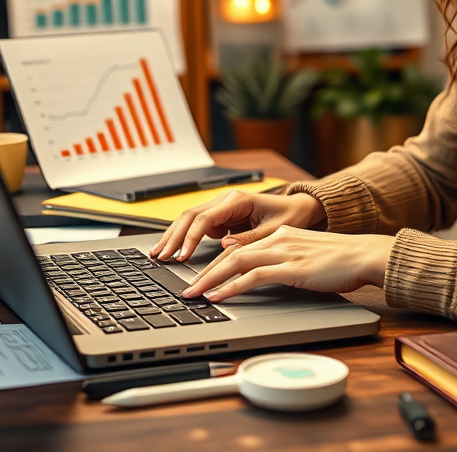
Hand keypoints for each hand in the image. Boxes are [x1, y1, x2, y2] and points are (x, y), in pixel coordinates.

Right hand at [149, 189, 327, 262]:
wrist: (298, 208)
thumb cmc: (289, 216)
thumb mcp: (274, 231)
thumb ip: (249, 239)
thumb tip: (225, 247)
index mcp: (237, 200)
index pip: (205, 218)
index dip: (191, 238)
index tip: (182, 256)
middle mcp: (225, 200)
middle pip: (190, 216)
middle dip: (173, 237)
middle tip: (160, 257)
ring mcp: (220, 207)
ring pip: (189, 219)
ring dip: (173, 236)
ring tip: (158, 254)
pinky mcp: (220, 217)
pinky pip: (196, 226)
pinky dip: (183, 238)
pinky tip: (172, 251)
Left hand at [181, 227, 394, 300]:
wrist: (365, 254)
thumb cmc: (342, 260)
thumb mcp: (306, 256)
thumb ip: (284, 261)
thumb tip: (265, 275)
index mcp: (280, 235)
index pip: (238, 248)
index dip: (215, 263)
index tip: (199, 277)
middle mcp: (278, 239)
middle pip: (230, 253)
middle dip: (204, 271)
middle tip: (186, 287)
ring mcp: (284, 252)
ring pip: (236, 262)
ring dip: (210, 279)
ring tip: (194, 294)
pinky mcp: (292, 268)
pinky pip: (254, 276)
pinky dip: (232, 286)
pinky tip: (219, 296)